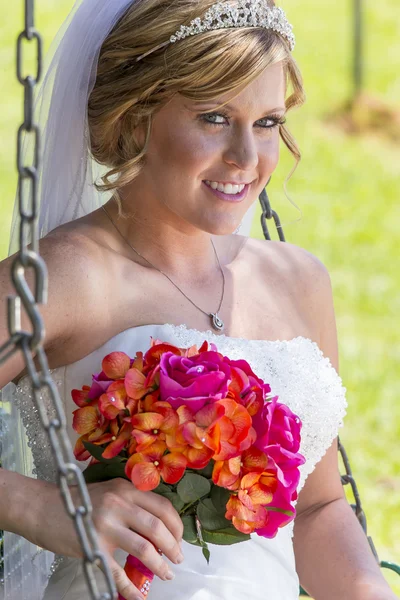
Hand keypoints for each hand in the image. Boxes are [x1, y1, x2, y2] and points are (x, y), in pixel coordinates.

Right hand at [26, 477, 183, 599]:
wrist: (42, 507)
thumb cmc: (78, 501)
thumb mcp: (110, 491)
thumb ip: (132, 502)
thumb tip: (159, 525)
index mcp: (126, 489)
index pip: (163, 506)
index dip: (176, 525)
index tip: (180, 539)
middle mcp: (118, 504)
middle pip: (158, 527)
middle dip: (173, 547)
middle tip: (177, 559)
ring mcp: (105, 526)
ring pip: (144, 548)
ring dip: (160, 565)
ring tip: (166, 573)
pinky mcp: (92, 547)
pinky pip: (118, 572)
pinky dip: (131, 587)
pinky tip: (138, 596)